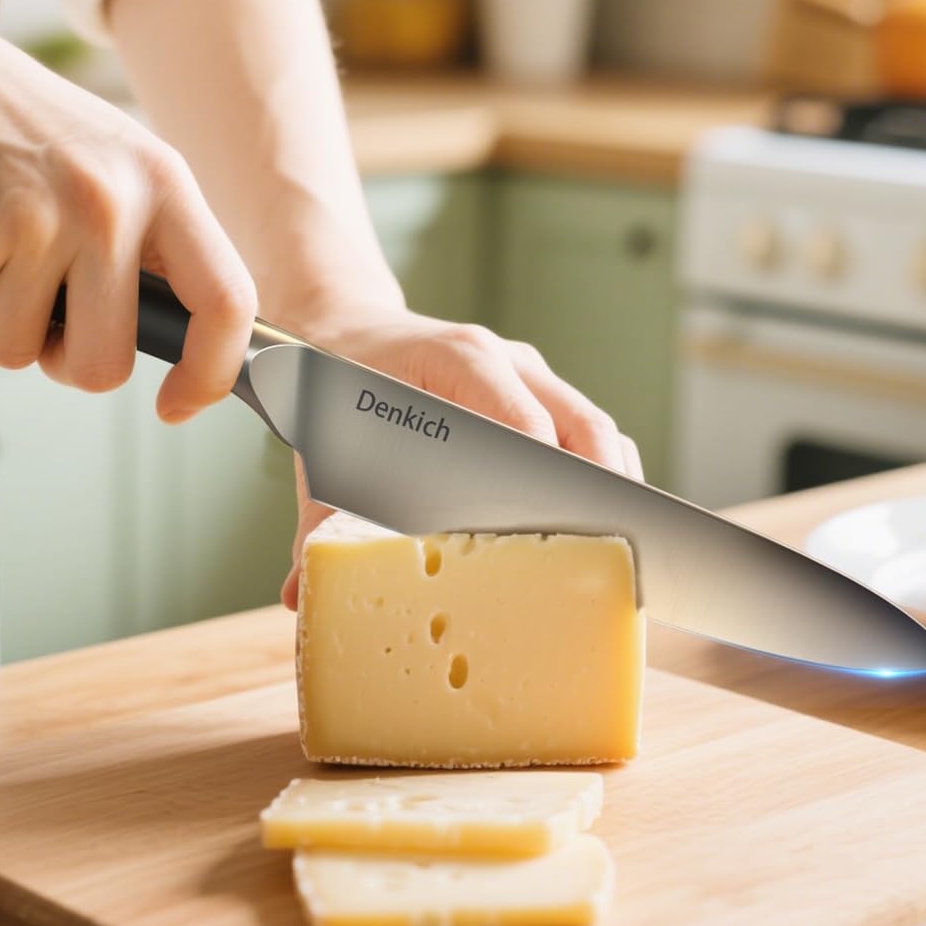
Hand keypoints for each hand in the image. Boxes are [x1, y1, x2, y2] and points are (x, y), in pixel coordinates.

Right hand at [0, 0, 252, 419]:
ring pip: (21, 354)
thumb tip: (186, 343)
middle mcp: (109, 202)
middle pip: (105, 366)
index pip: (226, 301)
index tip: (179, 403)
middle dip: (67, 362)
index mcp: (163, 183)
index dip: (211, 373)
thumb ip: (154, 246)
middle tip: (47, 312)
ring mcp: (36, 220)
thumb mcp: (115, 165)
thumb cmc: (20, 130)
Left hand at [280, 305, 641, 607]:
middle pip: (583, 425)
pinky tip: (605, 531)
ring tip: (624, 553)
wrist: (344, 331)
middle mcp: (507, 361)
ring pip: (598, 430)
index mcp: (457, 360)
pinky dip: (606, 480)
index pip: (524, 419)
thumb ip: (316, 520)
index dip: (547, 475)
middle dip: (602, 491)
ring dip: (614, 489)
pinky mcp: (545, 395)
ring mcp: (533, 376)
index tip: (563, 527)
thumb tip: (300, 595)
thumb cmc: (338, 390)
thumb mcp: (321, 447)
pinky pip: (592, 435)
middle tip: (611, 554)